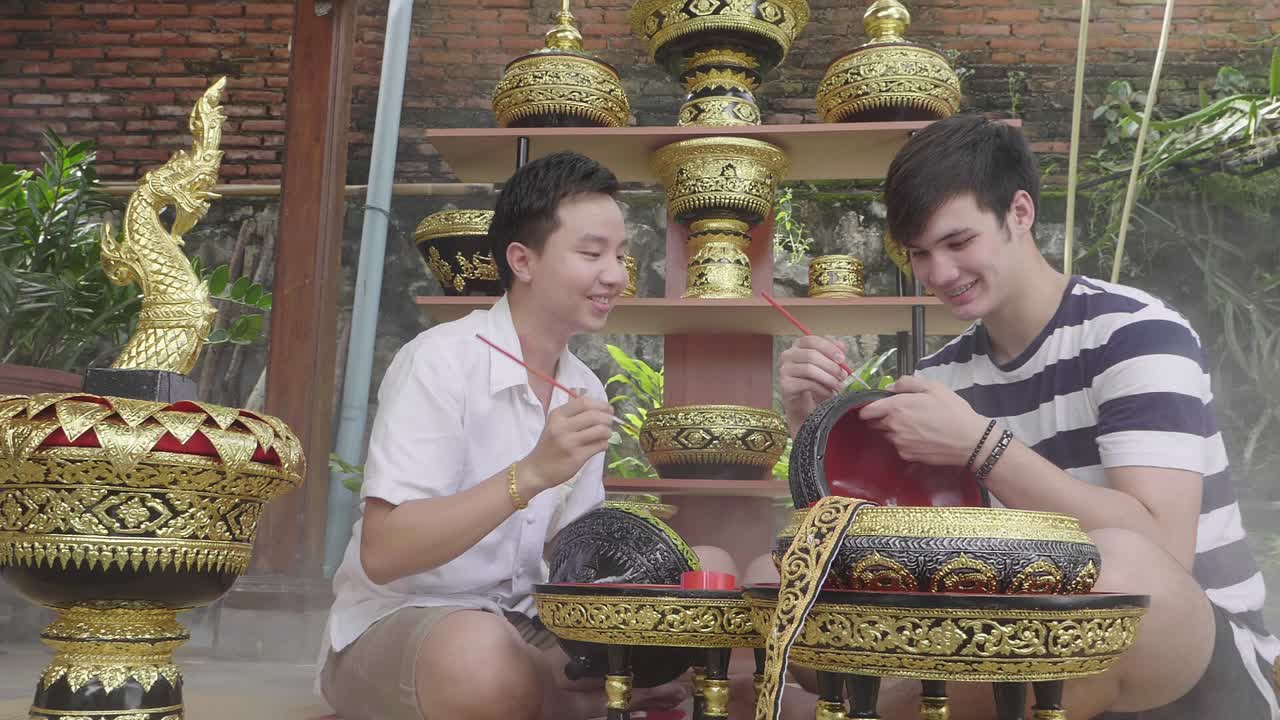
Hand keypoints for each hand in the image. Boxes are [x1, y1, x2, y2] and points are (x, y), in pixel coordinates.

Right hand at [522, 394, 614, 492]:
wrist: (537, 470)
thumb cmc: (549, 446)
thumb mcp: (555, 425)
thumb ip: (573, 415)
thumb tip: (600, 408)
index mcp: (557, 415)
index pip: (583, 402)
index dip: (601, 404)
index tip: (608, 409)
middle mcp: (562, 427)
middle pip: (594, 415)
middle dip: (608, 418)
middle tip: (610, 422)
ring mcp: (569, 442)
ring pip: (600, 430)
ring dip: (608, 431)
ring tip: (606, 434)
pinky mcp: (577, 457)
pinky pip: (599, 446)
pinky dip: (604, 444)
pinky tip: (600, 445)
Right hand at [778, 335, 849, 430]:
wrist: (803, 404)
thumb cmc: (816, 381)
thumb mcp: (827, 366)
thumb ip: (833, 354)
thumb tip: (842, 346)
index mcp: (798, 346)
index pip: (812, 340)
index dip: (828, 348)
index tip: (842, 358)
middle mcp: (788, 355)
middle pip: (811, 355)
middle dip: (831, 366)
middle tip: (843, 375)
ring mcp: (785, 370)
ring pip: (809, 369)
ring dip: (828, 378)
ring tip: (838, 386)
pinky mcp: (786, 385)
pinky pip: (807, 384)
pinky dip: (822, 389)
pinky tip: (829, 394)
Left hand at [857, 374, 989, 466]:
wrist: (970, 441)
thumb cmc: (953, 411)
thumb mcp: (934, 387)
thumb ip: (908, 383)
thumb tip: (891, 387)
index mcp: (897, 407)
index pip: (867, 410)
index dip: (868, 408)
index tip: (873, 407)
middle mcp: (893, 426)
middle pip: (876, 423)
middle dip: (883, 418)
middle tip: (902, 414)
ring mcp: (899, 443)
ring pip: (887, 435)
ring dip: (894, 430)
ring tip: (915, 426)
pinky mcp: (907, 456)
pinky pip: (898, 447)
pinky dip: (904, 442)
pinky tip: (920, 438)